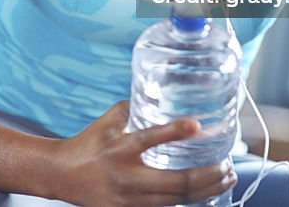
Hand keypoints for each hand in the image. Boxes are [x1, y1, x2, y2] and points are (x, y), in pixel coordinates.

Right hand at [51, 100, 236, 206]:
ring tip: (226, 178)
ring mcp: (130, 199)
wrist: (60, 176)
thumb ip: (134, 108)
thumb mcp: (107, 121)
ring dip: (207, 190)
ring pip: (177, 200)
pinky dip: (189, 200)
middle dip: (208, 175)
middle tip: (228, 165)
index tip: (197, 124)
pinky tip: (206, 193)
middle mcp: (127, 176)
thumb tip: (161, 93)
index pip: (149, 138)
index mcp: (119, 148)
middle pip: (175, 182)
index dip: (175, 131)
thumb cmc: (86, 144)